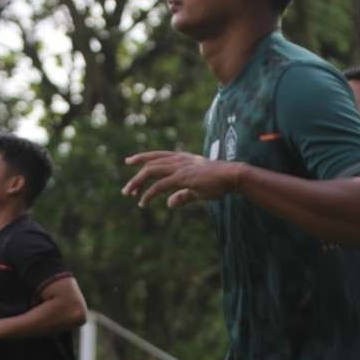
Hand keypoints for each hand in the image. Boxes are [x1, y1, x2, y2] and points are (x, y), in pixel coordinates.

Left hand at [122, 151, 239, 207]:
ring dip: (137, 182)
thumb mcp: (197, 189)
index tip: (130, 161)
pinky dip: (149, 194)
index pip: (158, 156)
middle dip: (136, 175)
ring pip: (151, 171)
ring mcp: (180, 167)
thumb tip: (169, 204)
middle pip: (150, 163)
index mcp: (182, 158)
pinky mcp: (182, 178)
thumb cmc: (218, 181)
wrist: (232, 176)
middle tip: (126, 190)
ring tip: (129, 194)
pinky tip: (142, 202)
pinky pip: (160, 186)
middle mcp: (179, 160)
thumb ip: (182, 196)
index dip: (143, 157)